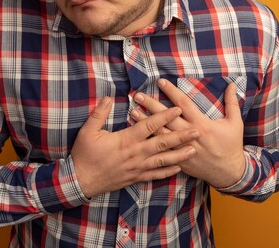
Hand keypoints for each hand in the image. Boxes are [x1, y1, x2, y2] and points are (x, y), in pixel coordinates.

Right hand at [71, 96, 199, 197]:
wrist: (81, 180)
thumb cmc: (84, 155)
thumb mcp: (88, 131)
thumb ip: (99, 113)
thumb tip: (108, 97)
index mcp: (126, 140)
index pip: (149, 126)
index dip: (164, 116)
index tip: (178, 109)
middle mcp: (136, 154)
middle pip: (163, 143)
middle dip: (181, 136)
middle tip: (197, 131)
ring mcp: (137, 167)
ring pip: (163, 160)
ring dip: (180, 154)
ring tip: (194, 149)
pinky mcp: (136, 177)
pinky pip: (156, 175)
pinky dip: (168, 171)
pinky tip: (179, 167)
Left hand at [131, 79, 245, 187]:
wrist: (228, 172)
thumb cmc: (232, 146)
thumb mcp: (235, 123)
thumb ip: (232, 103)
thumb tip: (232, 85)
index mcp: (202, 124)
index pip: (183, 104)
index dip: (171, 92)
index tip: (160, 82)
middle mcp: (189, 135)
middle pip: (166, 117)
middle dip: (152, 105)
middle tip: (138, 95)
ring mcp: (182, 148)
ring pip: (160, 133)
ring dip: (145, 122)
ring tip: (133, 111)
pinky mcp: (178, 159)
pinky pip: (160, 149)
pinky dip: (149, 141)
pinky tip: (138, 134)